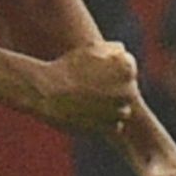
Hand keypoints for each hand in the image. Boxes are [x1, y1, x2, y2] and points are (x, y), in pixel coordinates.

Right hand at [27, 34, 145, 136]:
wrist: (46, 91)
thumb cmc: (67, 67)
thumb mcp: (90, 48)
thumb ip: (112, 48)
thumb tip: (123, 52)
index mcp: (127, 68)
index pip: (129, 70)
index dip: (112, 70)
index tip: (96, 73)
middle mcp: (128, 90)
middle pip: (127, 91)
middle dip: (113, 90)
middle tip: (91, 89)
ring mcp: (119, 110)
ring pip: (122, 109)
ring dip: (111, 108)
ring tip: (89, 102)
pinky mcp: (108, 128)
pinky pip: (113, 126)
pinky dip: (104, 123)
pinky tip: (88, 114)